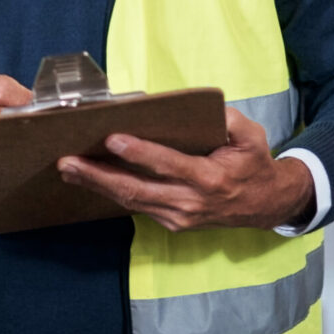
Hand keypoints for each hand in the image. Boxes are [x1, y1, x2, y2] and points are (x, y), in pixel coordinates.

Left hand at [56, 106, 314, 232]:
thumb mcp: (252, 137)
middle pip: (138, 190)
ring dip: (97, 185)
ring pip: (132, 201)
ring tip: (68, 169)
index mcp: (211, 179)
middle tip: (68, 162)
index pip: (170, 165)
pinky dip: (112, 192)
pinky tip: (90, 179)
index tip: (113, 140)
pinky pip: (138, 206)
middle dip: (99, 176)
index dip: (141, 154)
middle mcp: (191, 202)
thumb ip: (232, 122)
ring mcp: (179, 217)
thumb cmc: (253, 164)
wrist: (265, 205)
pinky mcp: (172, 223)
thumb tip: (207, 110)